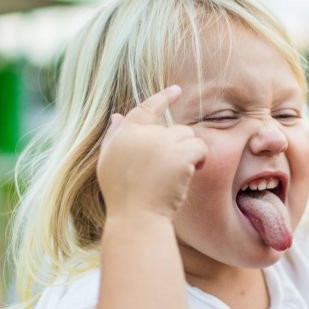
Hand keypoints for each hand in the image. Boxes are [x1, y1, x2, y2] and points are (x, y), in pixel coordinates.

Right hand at [98, 85, 207, 219]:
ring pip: (188, 136)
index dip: (162, 98)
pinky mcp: (178, 154)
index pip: (145, 108)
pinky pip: (199, 147)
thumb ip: (114, 137)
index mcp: (124, 134)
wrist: (136, 218)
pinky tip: (192, 173)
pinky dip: (199, 160)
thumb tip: (117, 116)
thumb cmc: (123, 197)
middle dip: (178, 147)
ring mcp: (161, 142)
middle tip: (171, 171)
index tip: (176, 90)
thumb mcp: (109, 164)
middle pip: (173, 128)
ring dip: (189, 153)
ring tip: (179, 175)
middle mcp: (142, 133)